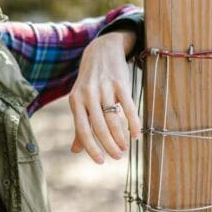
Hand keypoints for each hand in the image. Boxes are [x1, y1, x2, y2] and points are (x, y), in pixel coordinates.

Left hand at [68, 32, 141, 163]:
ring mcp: (104, 87)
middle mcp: (88, 94)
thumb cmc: (90, 82)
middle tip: (118, 157)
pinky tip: (136, 134)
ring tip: (125, 148)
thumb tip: (76, 150)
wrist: (101, 50)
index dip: (91, 147)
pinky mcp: (121, 82)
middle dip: (109, 145)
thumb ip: (80, 125)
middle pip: (99, 127)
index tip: (100, 161)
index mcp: (75, 101)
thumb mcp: (81, 100)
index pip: (82, 129)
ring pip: (113, 119)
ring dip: (120, 137)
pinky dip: (133, 123)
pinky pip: (128, 107)